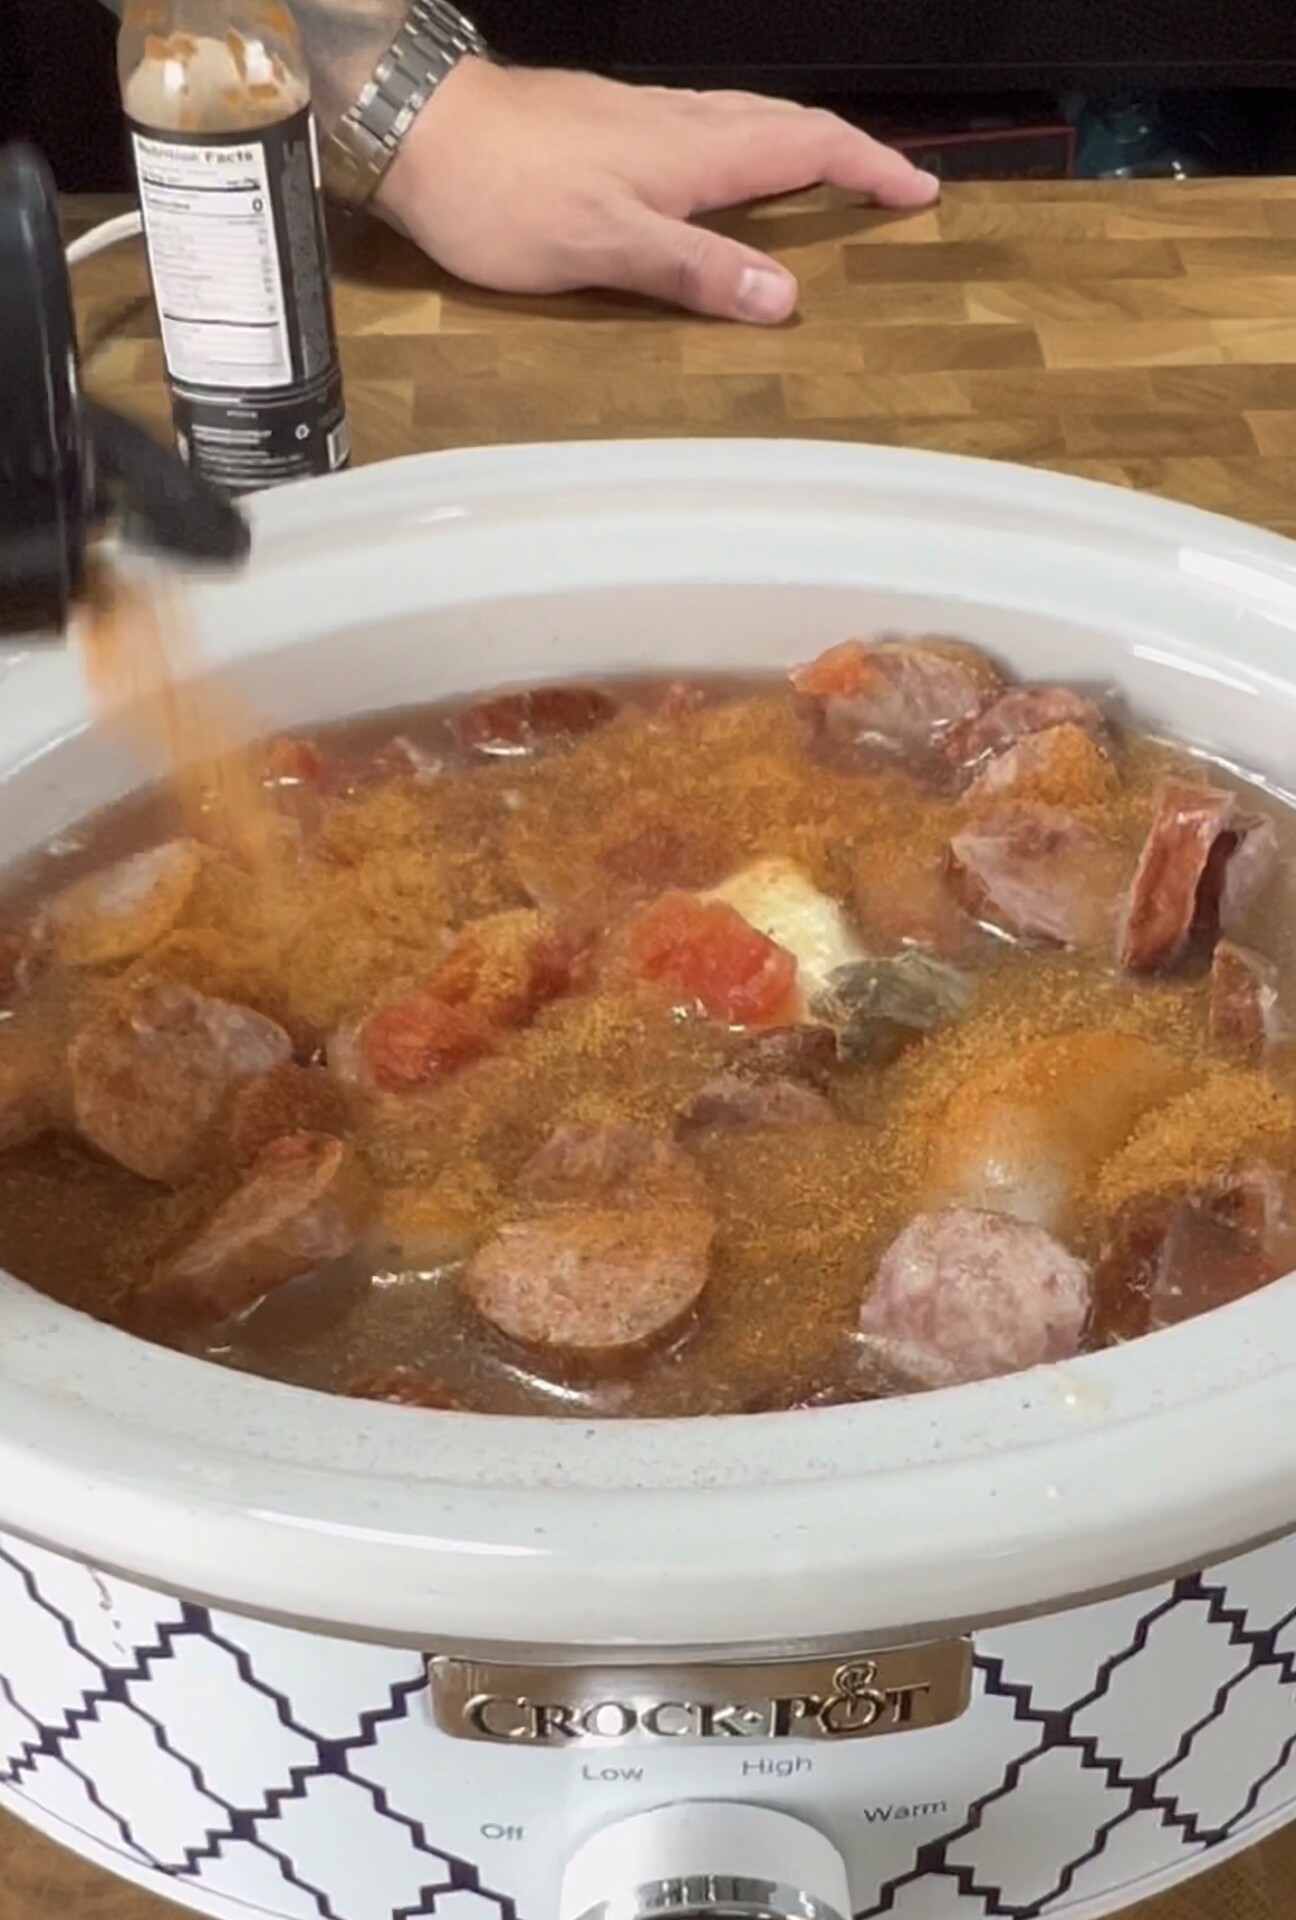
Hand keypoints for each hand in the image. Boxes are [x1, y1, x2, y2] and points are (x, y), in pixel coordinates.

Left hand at [374, 59, 937, 323]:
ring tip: (823, 175)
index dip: (867, 168)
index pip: (806, 147)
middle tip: (888, 181)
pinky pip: (697, 130)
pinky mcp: (600, 124)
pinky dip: (737, 148)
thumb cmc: (505, 193)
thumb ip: (693, 272)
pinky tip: (716, 174)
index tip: (919, 190)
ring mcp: (636, 118)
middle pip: (782, 123)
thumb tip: (784, 298)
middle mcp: (674, 123)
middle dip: (844, 151)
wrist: (416, 128)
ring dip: (793, 144)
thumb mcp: (605, 246)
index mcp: (691, 153)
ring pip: (739, 121)